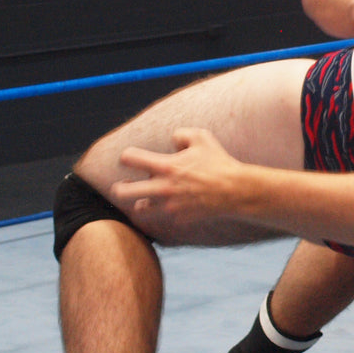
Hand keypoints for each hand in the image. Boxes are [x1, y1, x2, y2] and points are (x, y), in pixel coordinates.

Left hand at [111, 128, 245, 225]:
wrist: (235, 191)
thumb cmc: (218, 162)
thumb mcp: (202, 137)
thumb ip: (181, 134)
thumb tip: (171, 141)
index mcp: (166, 166)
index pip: (129, 158)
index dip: (127, 156)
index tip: (132, 158)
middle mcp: (163, 187)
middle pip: (122, 192)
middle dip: (118, 188)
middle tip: (124, 185)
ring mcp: (169, 205)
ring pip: (138, 209)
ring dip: (140, 202)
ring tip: (146, 197)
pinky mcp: (178, 218)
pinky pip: (160, 217)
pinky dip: (161, 211)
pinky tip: (168, 204)